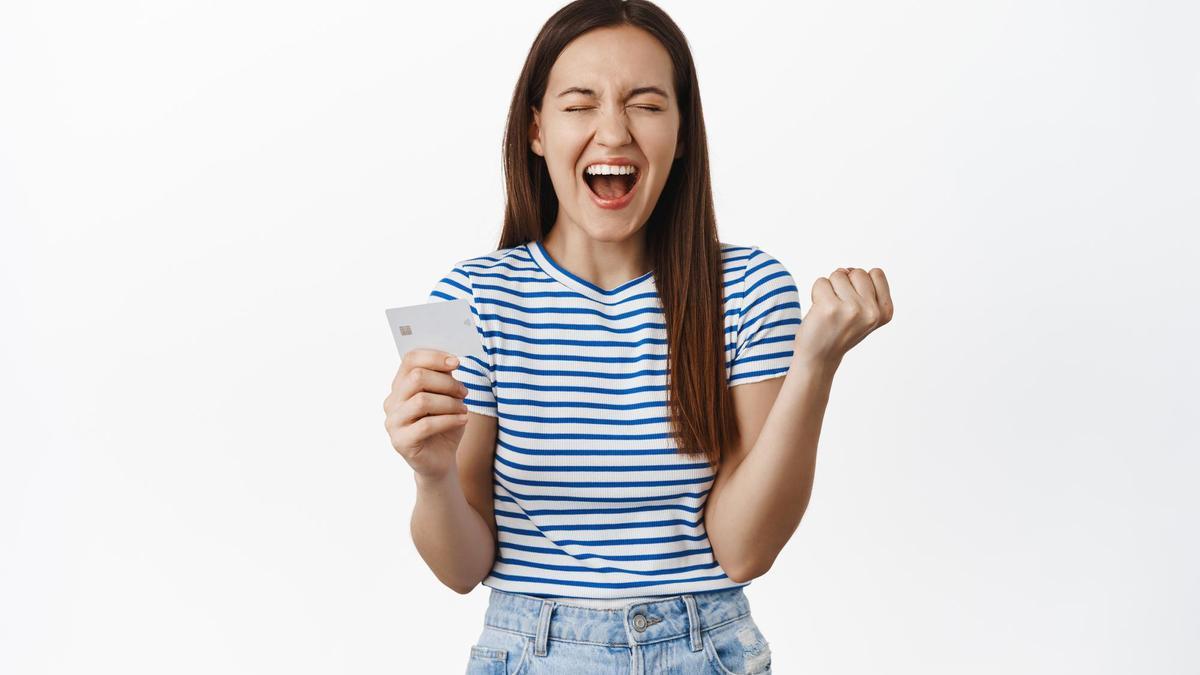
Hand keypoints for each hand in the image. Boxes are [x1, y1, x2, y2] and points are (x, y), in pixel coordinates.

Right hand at [383, 348, 471, 479]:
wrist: (440, 459)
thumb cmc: (444, 425)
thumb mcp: (448, 397)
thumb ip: (444, 379)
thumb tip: (450, 362)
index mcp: (401, 386)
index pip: (410, 359)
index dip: (434, 356)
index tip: (457, 362)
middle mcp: (392, 401)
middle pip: (416, 377)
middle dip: (446, 382)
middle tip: (464, 392)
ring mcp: (393, 422)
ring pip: (421, 400)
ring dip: (449, 403)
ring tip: (463, 409)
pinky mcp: (400, 442)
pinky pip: (426, 425)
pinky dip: (449, 420)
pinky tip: (462, 420)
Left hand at [794, 267, 892, 366]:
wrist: (820, 357)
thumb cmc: (840, 331)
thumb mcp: (865, 313)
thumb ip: (866, 289)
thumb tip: (846, 270)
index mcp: (885, 312)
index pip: (876, 273)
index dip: (860, 283)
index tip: (854, 302)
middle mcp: (872, 312)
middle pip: (857, 272)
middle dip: (844, 284)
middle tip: (839, 307)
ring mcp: (852, 310)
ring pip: (838, 274)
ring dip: (830, 288)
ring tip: (829, 309)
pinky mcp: (830, 308)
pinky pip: (821, 282)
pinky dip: (816, 292)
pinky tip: (819, 311)